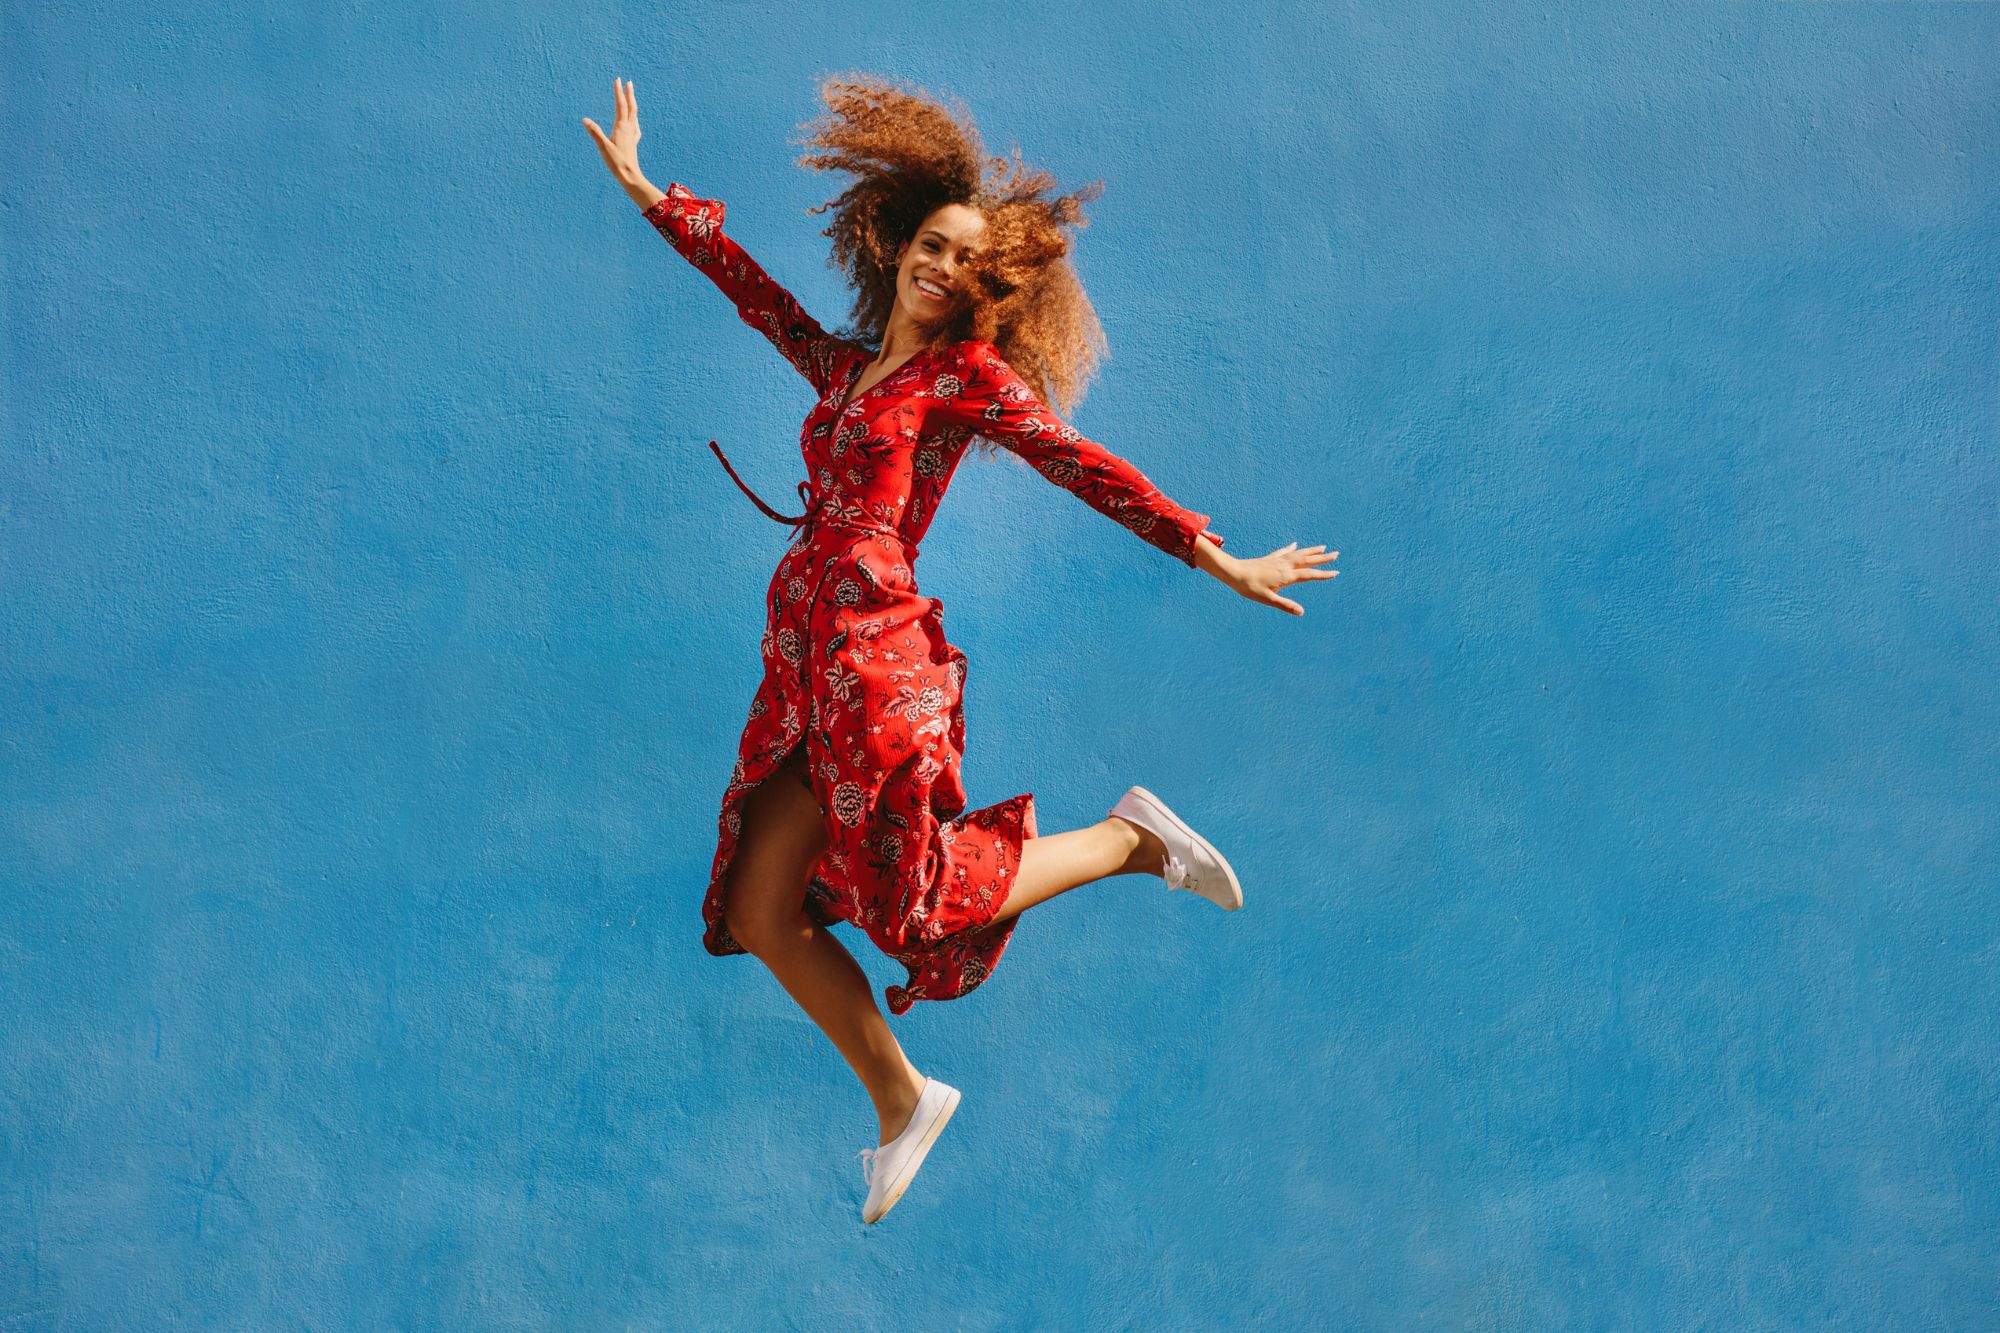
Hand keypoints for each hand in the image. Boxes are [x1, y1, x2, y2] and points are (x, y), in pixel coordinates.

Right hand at [582, 78, 644, 182]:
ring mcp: (633, 135)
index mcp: (622, 127)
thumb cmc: (616, 163)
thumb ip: (595, 132)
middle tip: (629, 82)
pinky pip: (635, 125)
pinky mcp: (633, 142)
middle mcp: (629, 129)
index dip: (619, 92)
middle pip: (631, 107)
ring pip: (634, 115)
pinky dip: (634, 118)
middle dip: (629, 94)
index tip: (618, 80)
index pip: (621, 105)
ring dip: (632, 104)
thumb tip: (585, 120)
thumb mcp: (603, 147)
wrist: (630, 176)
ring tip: (631, 97)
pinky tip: (633, 122)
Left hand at [1217, 541, 1338, 615]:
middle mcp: (1285, 566)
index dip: (1323, 574)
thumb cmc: (1249, 587)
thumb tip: (1301, 612)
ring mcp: (1277, 561)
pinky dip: (1291, 548)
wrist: (1233, 572)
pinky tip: (1294, 545)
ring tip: (1322, 547)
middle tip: (1336, 554)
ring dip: (1311, 551)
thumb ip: (1285, 605)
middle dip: (1322, 558)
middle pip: (1307, 560)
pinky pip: (1284, 552)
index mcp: (1287, 576)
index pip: (1309, 575)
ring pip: (1298, 554)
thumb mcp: (1268, 599)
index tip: (1336, 572)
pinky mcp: (1269, 559)